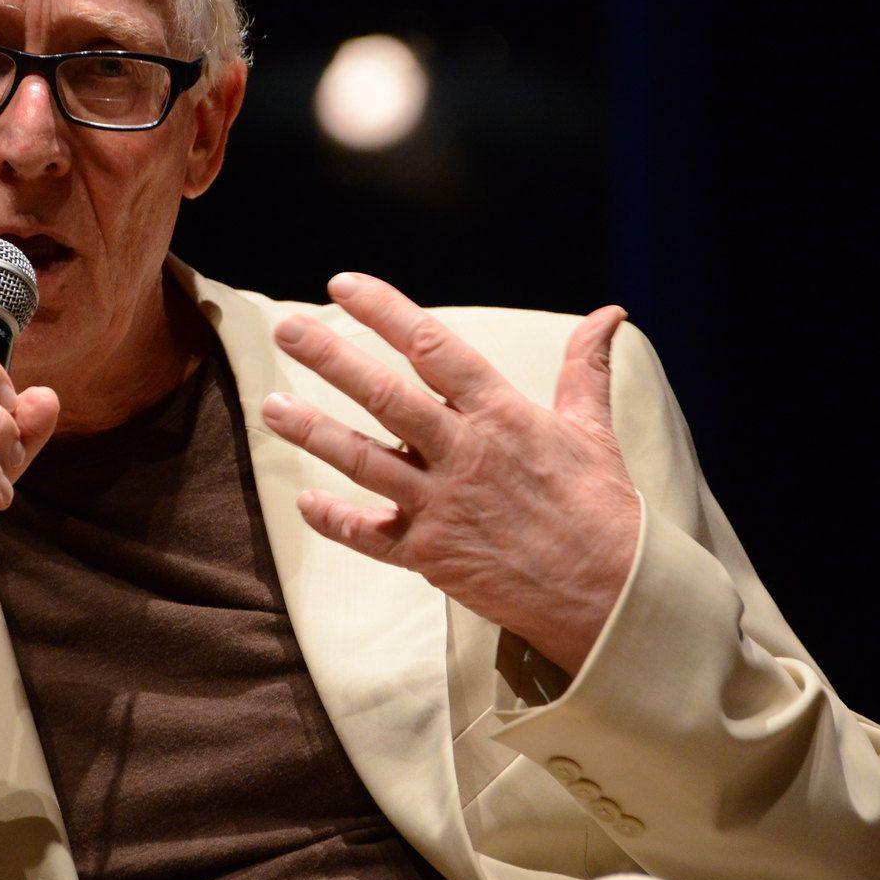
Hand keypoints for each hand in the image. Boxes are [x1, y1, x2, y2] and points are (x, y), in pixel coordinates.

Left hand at [259, 273, 638, 674]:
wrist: (608, 593)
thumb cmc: (601, 508)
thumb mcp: (593, 430)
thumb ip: (585, 368)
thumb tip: (608, 314)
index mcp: (502, 415)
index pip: (435, 347)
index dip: (385, 311)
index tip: (344, 286)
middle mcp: (465, 453)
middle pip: (385, 395)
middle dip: (331, 358)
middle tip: (287, 328)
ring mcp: (442, 505)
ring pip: (364, 459)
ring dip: (314, 431)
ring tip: (271, 405)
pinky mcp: (430, 554)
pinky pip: (369, 535)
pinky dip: (335, 518)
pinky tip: (305, 500)